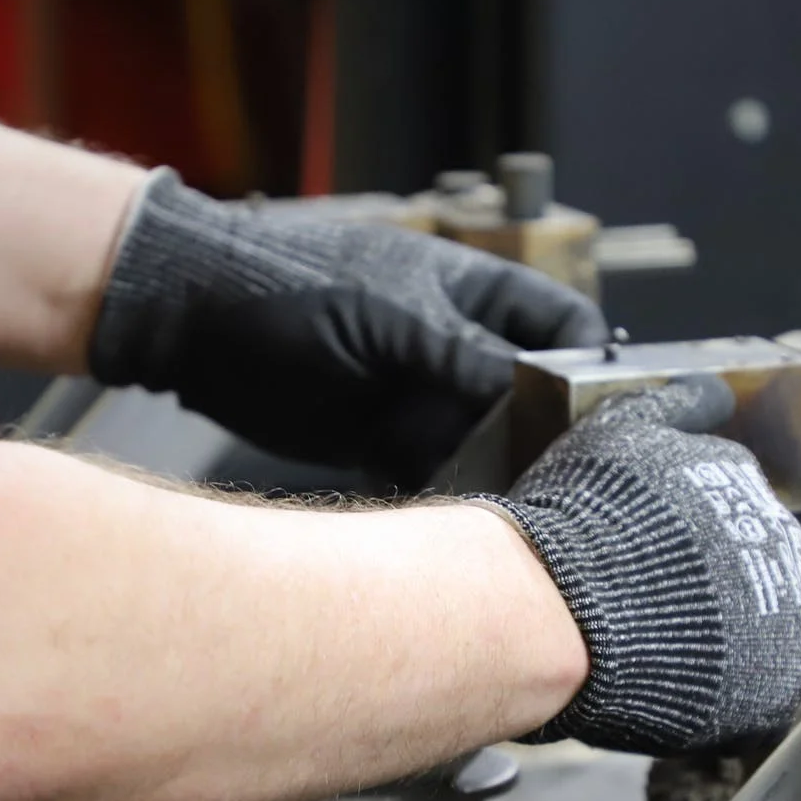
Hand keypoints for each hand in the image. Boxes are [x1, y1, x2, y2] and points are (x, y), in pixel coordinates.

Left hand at [87, 171, 608, 487]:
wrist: (194, 320)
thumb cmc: (292, 283)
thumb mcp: (393, 317)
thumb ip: (467, 358)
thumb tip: (538, 399)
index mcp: (476, 293)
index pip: (563, 329)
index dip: (591, 367)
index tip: (606, 413)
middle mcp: (459, 348)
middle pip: (533, 398)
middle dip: (548, 435)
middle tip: (563, 476)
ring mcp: (422, 397)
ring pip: (488, 445)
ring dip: (500, 473)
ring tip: (514, 504)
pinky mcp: (384, 442)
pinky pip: (435, 475)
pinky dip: (447, 496)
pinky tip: (456, 516)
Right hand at [477, 375, 800, 754]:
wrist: (567, 609)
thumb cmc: (578, 520)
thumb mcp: (617, 431)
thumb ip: (669, 407)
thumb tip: (709, 389)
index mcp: (737, 478)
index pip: (719, 505)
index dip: (673, 535)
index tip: (637, 551)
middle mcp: (774, 540)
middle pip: (742, 566)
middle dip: (697, 586)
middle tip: (635, 603)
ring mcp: (782, 614)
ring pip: (752, 628)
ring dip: (710, 641)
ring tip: (646, 649)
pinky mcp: (774, 681)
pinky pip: (756, 692)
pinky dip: (719, 694)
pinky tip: (670, 684)